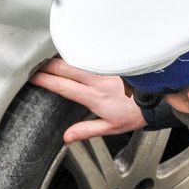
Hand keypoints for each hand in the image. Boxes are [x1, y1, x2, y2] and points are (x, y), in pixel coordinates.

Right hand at [30, 57, 147, 143]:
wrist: (157, 99)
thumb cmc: (134, 114)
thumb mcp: (110, 128)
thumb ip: (86, 130)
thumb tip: (66, 137)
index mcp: (94, 97)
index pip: (63, 86)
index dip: (45, 80)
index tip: (32, 78)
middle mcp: (97, 80)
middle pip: (65, 67)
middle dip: (46, 65)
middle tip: (32, 64)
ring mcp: (104, 68)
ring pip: (76, 58)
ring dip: (59, 57)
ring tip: (45, 57)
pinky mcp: (111, 61)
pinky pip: (89, 54)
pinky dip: (76, 53)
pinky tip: (68, 52)